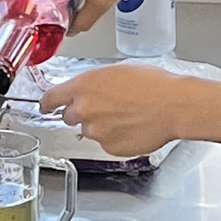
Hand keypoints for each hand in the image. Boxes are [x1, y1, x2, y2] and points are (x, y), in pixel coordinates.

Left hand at [40, 64, 191, 157]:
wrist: (174, 106)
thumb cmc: (153, 84)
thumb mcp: (117, 71)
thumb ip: (94, 84)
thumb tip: (87, 91)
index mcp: (83, 86)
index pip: (50, 98)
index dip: (47, 103)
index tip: (46, 106)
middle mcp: (84, 110)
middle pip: (68, 117)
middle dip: (81, 113)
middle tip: (104, 108)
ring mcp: (96, 132)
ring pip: (90, 130)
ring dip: (101, 126)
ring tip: (126, 116)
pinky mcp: (109, 148)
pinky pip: (106, 143)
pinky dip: (114, 138)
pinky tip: (131, 127)